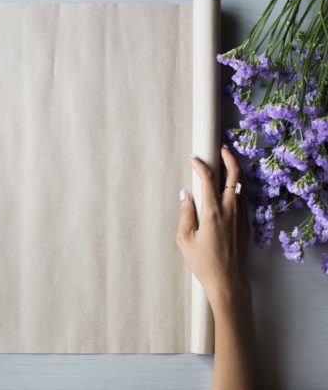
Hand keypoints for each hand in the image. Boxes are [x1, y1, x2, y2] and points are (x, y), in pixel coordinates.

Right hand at [175, 146, 249, 309]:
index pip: (208, 178)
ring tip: (225, 165)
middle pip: (235, 175)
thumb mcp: (185, 239)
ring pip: (242, 186)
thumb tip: (185, 194)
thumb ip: (185, 213)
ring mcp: (241, 216)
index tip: (193, 158)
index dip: (200, 164)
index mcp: (213, 212)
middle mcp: (230, 210)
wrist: (228, 281)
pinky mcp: (246, 224)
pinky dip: (237, 188)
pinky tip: (228, 190)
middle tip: (221, 149)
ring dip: (234, 172)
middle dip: (229, 158)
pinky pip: (243, 199)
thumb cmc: (203, 262)